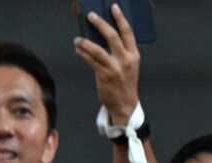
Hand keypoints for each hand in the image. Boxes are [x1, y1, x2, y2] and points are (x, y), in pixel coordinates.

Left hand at [74, 3, 141, 124]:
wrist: (124, 105)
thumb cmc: (124, 84)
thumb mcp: (128, 66)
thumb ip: (120, 53)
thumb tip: (102, 39)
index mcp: (134, 55)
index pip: (128, 32)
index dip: (120, 18)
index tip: (113, 7)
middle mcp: (126, 59)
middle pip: (113, 36)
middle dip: (100, 24)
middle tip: (91, 15)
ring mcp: (115, 68)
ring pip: (98, 49)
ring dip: (86, 42)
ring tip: (77, 38)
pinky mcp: (104, 76)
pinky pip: (91, 62)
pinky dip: (83, 54)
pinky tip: (78, 50)